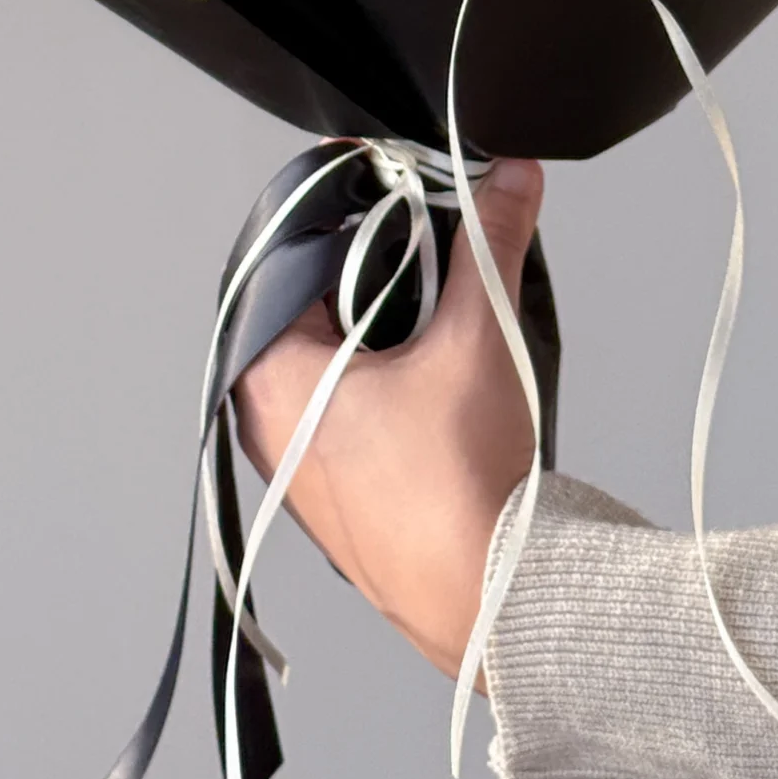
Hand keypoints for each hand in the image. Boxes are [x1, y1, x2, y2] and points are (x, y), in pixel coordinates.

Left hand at [232, 159, 543, 684]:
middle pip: (316, 311)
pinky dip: (390, 389)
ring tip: (444, 332)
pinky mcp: (338, 501)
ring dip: (387, 338)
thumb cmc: (458, 487)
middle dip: (379, 282)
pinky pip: (350, 415)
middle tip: (436, 269)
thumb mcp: (478, 337)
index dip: (356, 226)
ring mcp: (299, 470)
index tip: (408, 206)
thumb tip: (511, 177)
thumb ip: (491, 243)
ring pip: (335, 364)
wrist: (493, 601)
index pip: (297, 262)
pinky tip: (442, 393)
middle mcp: (266, 425)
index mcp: (270, 377)